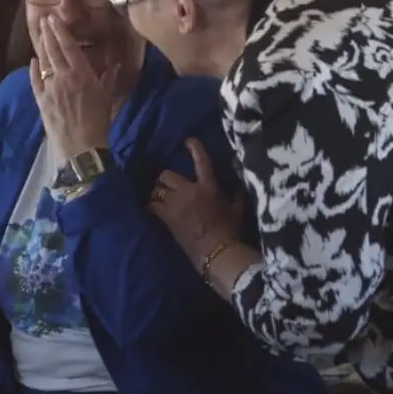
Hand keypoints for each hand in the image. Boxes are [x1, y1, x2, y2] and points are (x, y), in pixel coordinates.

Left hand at [30, 14, 115, 162]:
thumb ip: (109, 79)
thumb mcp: (107, 97)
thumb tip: (115, 65)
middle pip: (53, 50)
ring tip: (39, 35)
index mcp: (82, 74)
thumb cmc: (98, 121)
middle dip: (47, 34)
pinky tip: (33, 61)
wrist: (81, 145)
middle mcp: (63, 77)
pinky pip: (35, 81)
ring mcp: (50, 88)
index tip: (53, 18)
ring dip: (41, 47)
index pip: (69, 47)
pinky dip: (34, 69)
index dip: (60, 31)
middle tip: (43, 20)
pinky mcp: (41, 100)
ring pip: (43, 63)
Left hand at [149, 139, 243, 266]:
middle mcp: (189, 191)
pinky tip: (151, 208)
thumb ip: (237, 195)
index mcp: (208, 187)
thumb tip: (241, 185)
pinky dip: (151, 206)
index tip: (188, 141)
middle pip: (167, 175)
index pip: (201, 162)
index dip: (194, 148)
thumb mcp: (237, 210)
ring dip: (157, 193)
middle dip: (166, 180)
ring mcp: (176, 204)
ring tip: (159, 198)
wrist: (217, 252)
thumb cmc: (230, 231)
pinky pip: (151, 205)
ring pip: (157, 189)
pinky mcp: (166, 217)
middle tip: (168, 186)